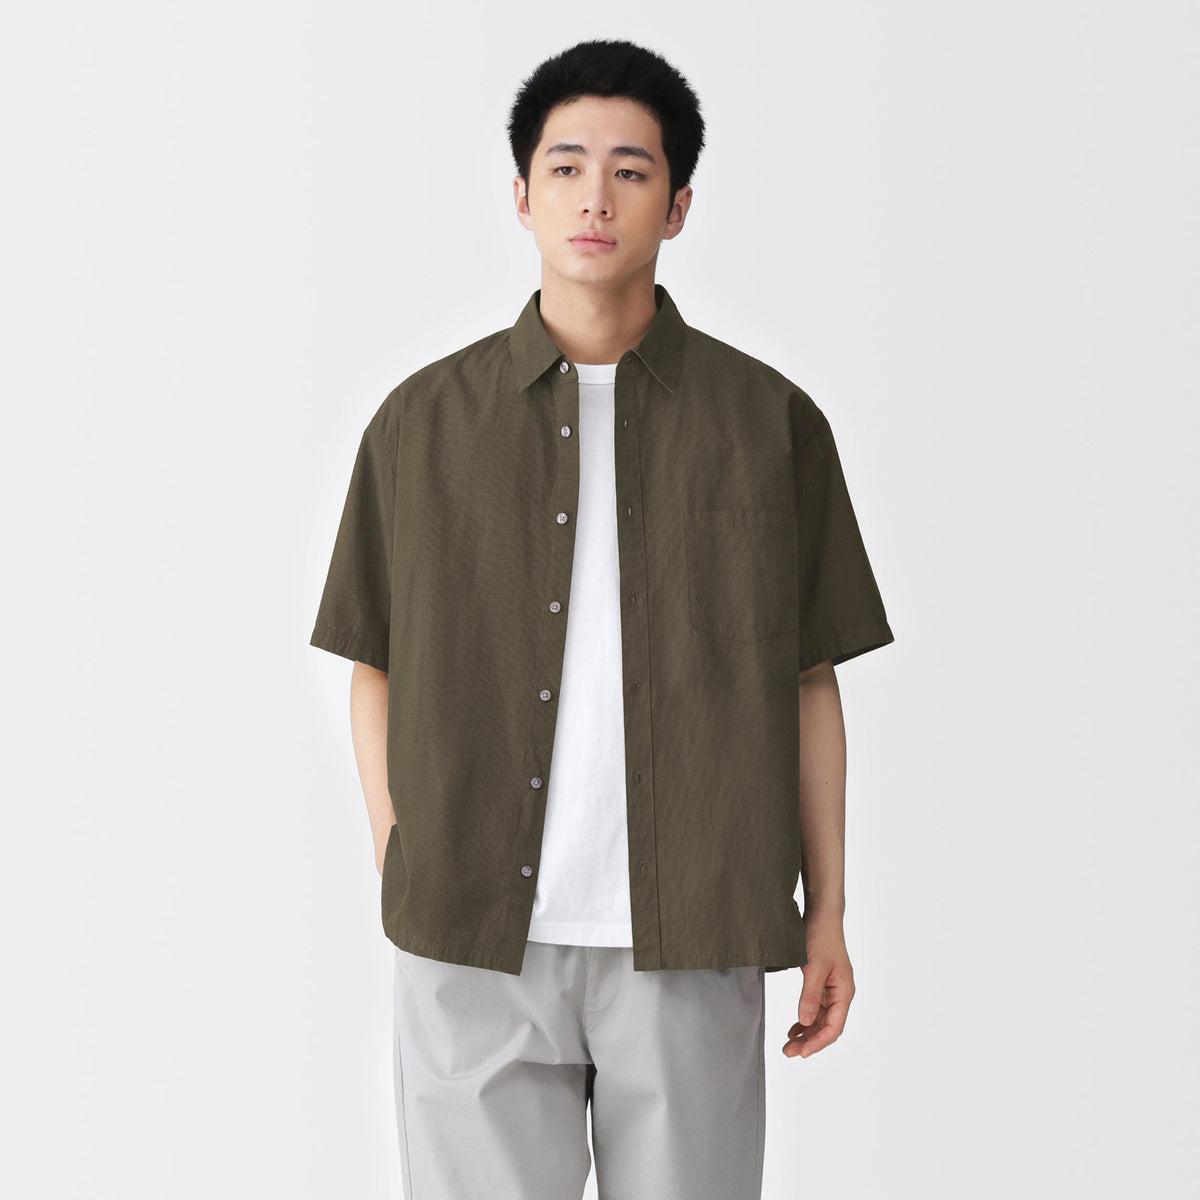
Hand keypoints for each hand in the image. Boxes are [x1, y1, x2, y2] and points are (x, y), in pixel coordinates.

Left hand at [782, 916, 853, 1058]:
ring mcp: (832, 989)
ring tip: (788, 1044)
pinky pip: (816, 1008)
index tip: (802, 1052)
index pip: (834, 1027)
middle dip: (809, 1041)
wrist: (821, 915)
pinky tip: (794, 1027)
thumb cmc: (821, 937)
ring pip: (821, 1019)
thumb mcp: (814, 968)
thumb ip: (810, 996)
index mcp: (844, 992)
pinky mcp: (822, 983)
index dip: (818, 1042)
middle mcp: (840, 994)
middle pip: (827, 1026)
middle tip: (788, 1052)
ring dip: (806, 1032)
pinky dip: (805, 1019)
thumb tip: (805, 1022)